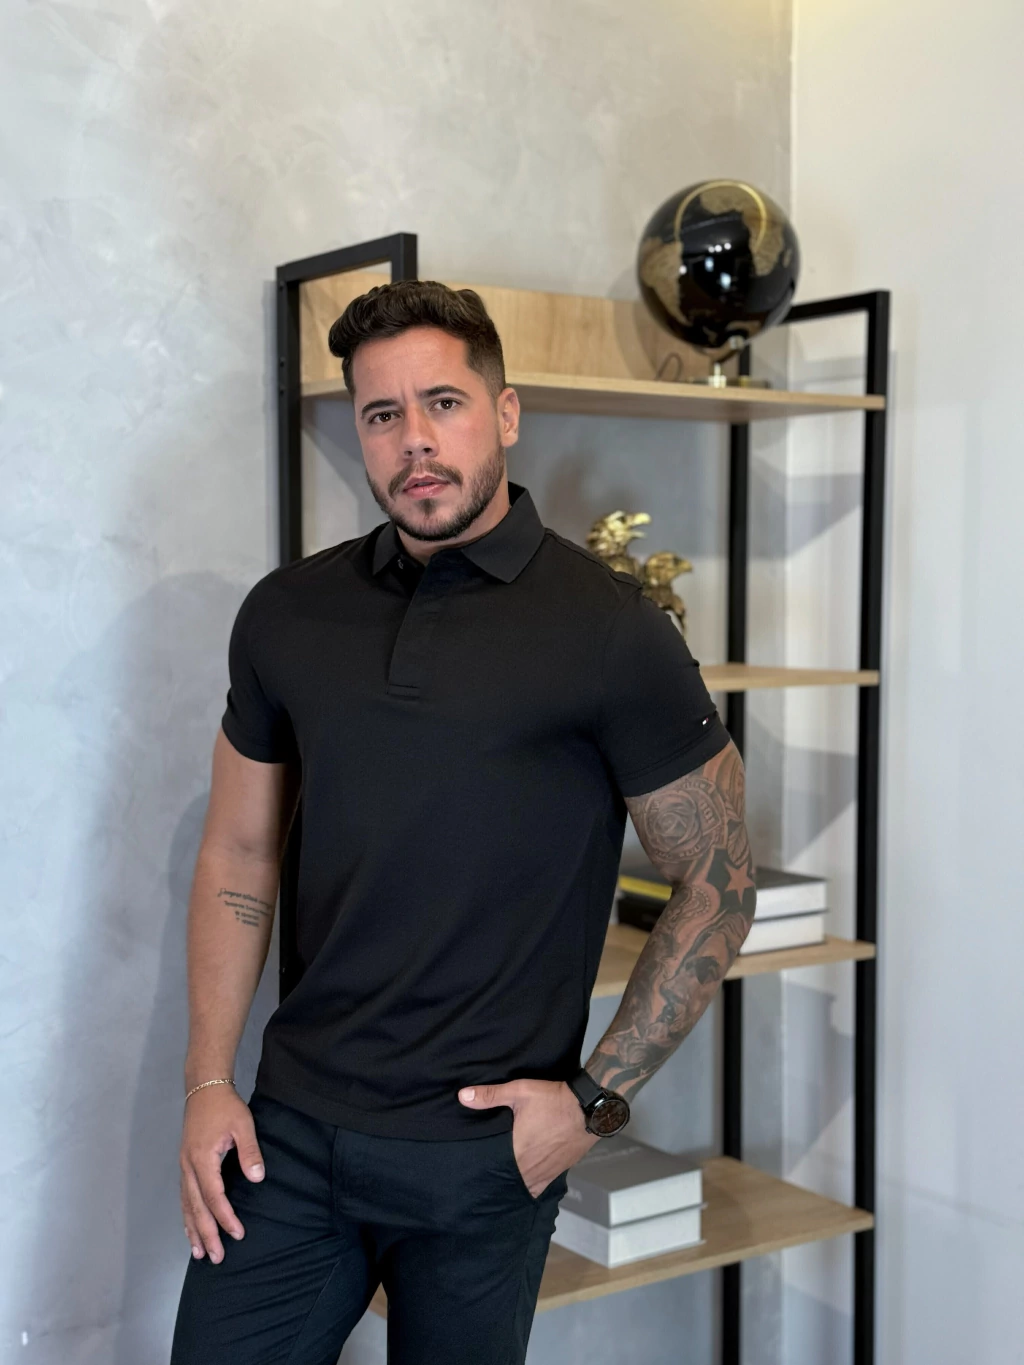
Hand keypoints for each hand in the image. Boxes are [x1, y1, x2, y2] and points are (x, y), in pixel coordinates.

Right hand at [179, 1087, 264, 1262]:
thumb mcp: (243, 1124)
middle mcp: (188, 1166)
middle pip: (197, 1207)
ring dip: (192, 1229)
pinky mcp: (185, 1164)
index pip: (214, 1196)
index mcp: (202, 1158)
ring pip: (187, 1205)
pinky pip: (184, 1196)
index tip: (238, 1233)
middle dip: (206, 1233)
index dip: (225, 1217)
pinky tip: (190, 1227)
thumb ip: (249, 1152)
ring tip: (198, 1253)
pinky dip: (187, 1215)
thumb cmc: (225, 1106)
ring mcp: (184, 1166)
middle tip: (216, 1257)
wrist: (204, 1089)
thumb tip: (258, 1178)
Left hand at [458, 1078, 598, 1197]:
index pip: (494, 1170)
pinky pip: (540, 1187)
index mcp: (517, 1151)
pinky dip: (531, 1186)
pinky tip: (525, 1182)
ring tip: (504, 1181)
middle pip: (509, 1181)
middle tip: (486, 1179)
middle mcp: (530, 1167)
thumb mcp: (519, 1091)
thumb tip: (462, 1096)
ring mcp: (546, 1172)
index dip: (484, 1172)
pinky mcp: (559, 1171)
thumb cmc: (553, 1100)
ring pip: (525, 1186)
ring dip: (515, 1184)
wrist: (588, 1108)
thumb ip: (489, 1096)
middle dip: (499, 1180)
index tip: (474, 1173)